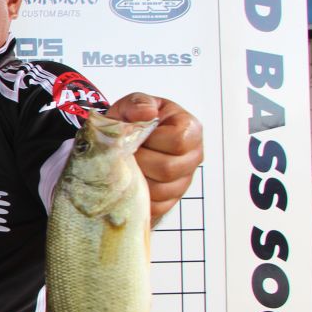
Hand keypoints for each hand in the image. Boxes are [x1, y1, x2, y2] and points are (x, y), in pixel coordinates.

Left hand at [106, 93, 202, 221]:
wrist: (119, 145)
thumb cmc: (130, 124)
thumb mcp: (129, 107)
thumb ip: (138, 104)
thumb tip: (148, 113)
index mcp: (189, 130)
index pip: (178, 141)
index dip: (152, 141)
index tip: (137, 136)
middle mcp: (193, 157)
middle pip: (168, 169)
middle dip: (140, 162)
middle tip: (126, 155)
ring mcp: (183, 181)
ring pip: (161, 190)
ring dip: (137, 180)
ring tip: (127, 167)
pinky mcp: (170, 200)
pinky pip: (155, 206)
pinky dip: (138, 196)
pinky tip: (130, 182)